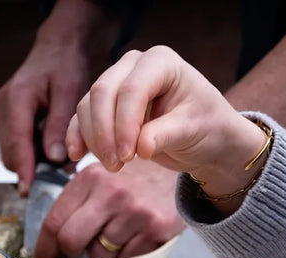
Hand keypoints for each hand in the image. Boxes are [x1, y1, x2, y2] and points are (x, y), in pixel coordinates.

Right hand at [0, 0, 103, 194]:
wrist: (56, 51)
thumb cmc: (65, 68)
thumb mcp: (69, 93)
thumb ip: (59, 125)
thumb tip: (54, 158)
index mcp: (16, 99)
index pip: (17, 142)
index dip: (23, 169)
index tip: (29, 190)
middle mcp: (2, 108)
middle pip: (10, 153)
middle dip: (31, 170)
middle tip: (59, 181)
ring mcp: (1, 115)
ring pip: (12, 153)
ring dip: (33, 164)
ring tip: (61, 165)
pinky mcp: (7, 122)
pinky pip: (16, 147)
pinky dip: (32, 156)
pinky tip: (53, 154)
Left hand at [33, 157, 184, 257]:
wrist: (178, 174)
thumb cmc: (133, 180)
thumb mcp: (102, 177)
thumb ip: (78, 202)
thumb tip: (53, 241)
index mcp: (90, 178)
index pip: (55, 221)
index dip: (45, 248)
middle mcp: (111, 193)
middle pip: (71, 240)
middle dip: (69, 254)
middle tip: (74, 256)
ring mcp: (134, 212)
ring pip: (100, 255)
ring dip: (103, 254)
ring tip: (115, 238)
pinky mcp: (156, 229)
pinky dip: (125, 257)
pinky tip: (133, 241)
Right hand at [64, 46, 268, 199]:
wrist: (208, 138)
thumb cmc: (207, 127)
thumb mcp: (193, 131)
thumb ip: (166, 135)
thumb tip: (141, 147)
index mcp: (160, 62)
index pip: (132, 90)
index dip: (124, 124)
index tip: (129, 157)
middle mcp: (134, 65)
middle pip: (103, 93)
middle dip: (104, 132)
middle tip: (116, 165)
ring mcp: (118, 82)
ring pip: (89, 105)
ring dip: (94, 138)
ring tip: (114, 166)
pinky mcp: (109, 105)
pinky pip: (83, 116)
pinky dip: (78, 135)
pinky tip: (77, 156)